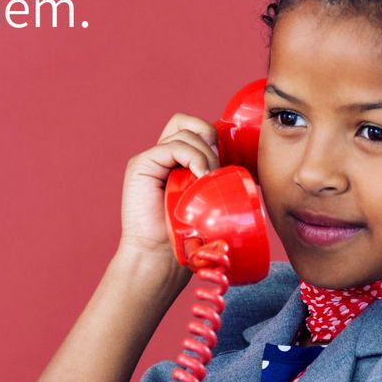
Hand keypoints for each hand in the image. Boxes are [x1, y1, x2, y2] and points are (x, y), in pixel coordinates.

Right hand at [119, 113, 219, 264]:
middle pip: (189, 123)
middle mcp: (162, 156)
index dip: (213, 138)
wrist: (159, 257)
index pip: (196, 129)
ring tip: (206, 182)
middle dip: (210, 142)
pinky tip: (198, 177)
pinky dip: (191, 157)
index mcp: (177, 162)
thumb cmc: (187, 236)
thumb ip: (216, 178)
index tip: (223, 165)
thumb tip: (240, 163)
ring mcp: (150, 159)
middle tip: (215, 174)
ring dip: (204, 155)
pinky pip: (172, 146)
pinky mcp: (141, 165)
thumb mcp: (208, 200)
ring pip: (184, 133)